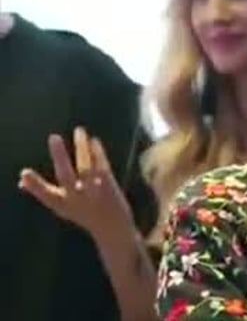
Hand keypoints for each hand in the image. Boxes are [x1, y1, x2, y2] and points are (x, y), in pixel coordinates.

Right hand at [19, 127, 135, 240]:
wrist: (114, 230)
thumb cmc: (84, 216)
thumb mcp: (63, 208)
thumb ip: (45, 193)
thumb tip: (21, 181)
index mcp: (62, 206)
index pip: (45, 195)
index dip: (34, 185)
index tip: (24, 173)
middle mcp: (77, 200)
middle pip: (66, 176)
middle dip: (59, 156)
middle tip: (53, 136)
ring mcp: (94, 193)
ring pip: (86, 167)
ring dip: (82, 147)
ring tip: (79, 129)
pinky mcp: (109, 187)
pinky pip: (102, 167)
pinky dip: (98, 153)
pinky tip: (94, 140)